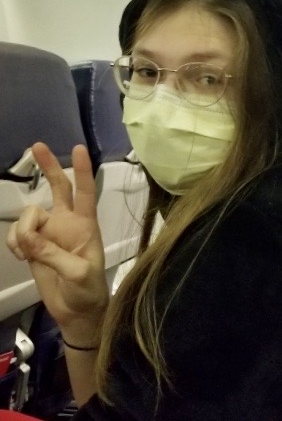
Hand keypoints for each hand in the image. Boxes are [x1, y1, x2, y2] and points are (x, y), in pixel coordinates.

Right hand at [6, 142, 108, 345]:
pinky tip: (22, 256)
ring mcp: (49, 233)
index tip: (79, 148)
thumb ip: (54, 254)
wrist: (77, 312)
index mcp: (86, 225)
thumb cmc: (89, 290)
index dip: (83, 170)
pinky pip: (16, 234)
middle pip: (58, 187)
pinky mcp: (33, 246)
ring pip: (28, 215)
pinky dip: (14, 242)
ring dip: (23, 230)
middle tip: (37, 145)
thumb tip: (28, 239)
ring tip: (28, 251)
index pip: (85, 192)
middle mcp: (67, 223)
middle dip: (49, 166)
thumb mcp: (79, 273)